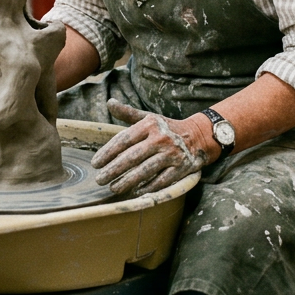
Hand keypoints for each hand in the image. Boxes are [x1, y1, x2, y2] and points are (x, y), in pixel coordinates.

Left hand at [90, 99, 210, 195]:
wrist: (199, 135)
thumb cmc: (167, 128)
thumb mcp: (149, 118)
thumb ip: (128, 113)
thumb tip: (109, 102)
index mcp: (150, 125)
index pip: (124, 140)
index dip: (107, 152)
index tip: (95, 163)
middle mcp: (161, 139)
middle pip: (132, 157)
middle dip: (113, 170)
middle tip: (100, 179)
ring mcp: (172, 154)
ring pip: (145, 171)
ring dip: (127, 181)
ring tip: (113, 187)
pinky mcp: (182, 168)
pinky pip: (162, 180)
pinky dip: (148, 187)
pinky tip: (136, 192)